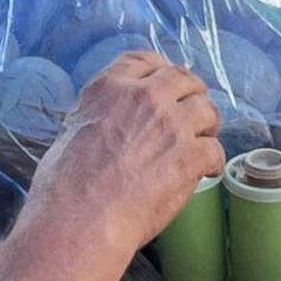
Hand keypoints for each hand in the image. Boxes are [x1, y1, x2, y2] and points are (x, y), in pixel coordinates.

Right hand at [32, 50, 225, 253]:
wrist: (80, 220)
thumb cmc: (65, 186)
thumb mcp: (72, 130)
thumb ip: (99, 113)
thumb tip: (112, 121)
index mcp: (109, 87)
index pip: (144, 60)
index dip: (161, 71)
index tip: (167, 85)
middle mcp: (144, 97)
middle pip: (183, 78)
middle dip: (191, 93)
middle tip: (191, 113)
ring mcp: (170, 125)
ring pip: (207, 110)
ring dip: (207, 125)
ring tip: (202, 141)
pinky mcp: (189, 156)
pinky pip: (215, 149)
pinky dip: (213, 161)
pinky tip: (206, 172)